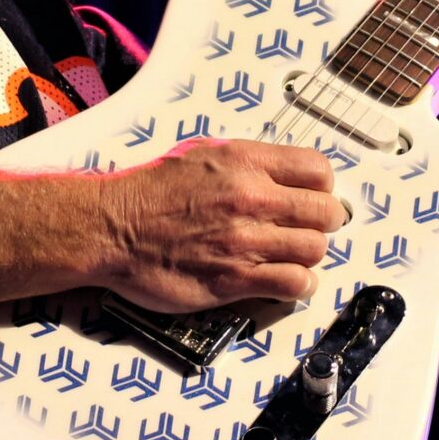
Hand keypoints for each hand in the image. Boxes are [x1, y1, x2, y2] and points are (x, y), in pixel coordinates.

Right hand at [102, 140, 346, 312]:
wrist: (113, 228)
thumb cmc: (150, 192)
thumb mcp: (203, 154)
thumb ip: (247, 163)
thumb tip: (282, 174)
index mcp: (245, 162)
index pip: (318, 169)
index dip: (321, 187)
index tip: (313, 197)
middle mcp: (252, 198)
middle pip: (325, 212)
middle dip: (323, 222)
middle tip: (307, 228)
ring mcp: (246, 241)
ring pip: (315, 249)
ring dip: (308, 254)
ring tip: (292, 255)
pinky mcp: (236, 279)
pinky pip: (294, 283)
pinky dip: (298, 285)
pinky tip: (285, 280)